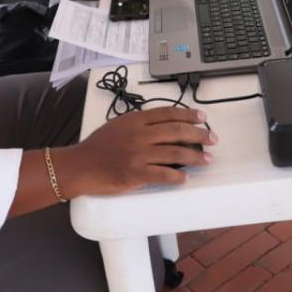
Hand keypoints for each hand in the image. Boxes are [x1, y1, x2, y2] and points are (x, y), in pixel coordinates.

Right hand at [60, 106, 216, 195]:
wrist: (80, 165)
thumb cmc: (97, 147)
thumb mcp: (118, 125)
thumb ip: (139, 124)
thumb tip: (162, 127)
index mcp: (136, 120)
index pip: (168, 113)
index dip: (189, 114)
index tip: (202, 117)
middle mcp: (140, 135)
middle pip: (177, 131)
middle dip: (199, 135)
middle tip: (212, 139)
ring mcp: (139, 154)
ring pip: (175, 153)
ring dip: (195, 156)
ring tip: (207, 160)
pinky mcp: (136, 174)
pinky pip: (163, 175)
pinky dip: (177, 177)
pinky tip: (185, 178)